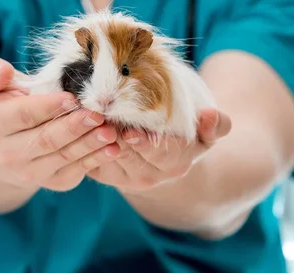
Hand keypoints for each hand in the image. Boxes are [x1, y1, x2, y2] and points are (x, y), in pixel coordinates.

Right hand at [0, 57, 120, 192]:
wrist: (9, 139)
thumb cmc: (6, 101)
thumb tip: (2, 71)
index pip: (23, 115)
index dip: (48, 107)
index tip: (72, 97)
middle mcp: (7, 155)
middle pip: (46, 139)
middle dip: (74, 126)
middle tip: (98, 114)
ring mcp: (29, 172)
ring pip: (64, 156)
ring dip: (90, 144)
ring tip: (110, 131)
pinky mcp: (52, 182)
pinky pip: (76, 170)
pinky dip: (96, 159)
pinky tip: (113, 148)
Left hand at [86, 108, 230, 192]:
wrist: (164, 154)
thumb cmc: (187, 133)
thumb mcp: (206, 132)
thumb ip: (216, 125)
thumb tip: (211, 115)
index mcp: (176, 163)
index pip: (160, 153)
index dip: (145, 143)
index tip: (132, 131)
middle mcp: (149, 175)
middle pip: (128, 155)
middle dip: (114, 138)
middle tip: (101, 121)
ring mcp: (123, 177)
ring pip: (106, 157)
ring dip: (94, 139)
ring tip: (85, 119)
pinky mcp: (103, 173)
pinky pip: (90, 161)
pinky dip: (82, 144)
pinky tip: (76, 125)